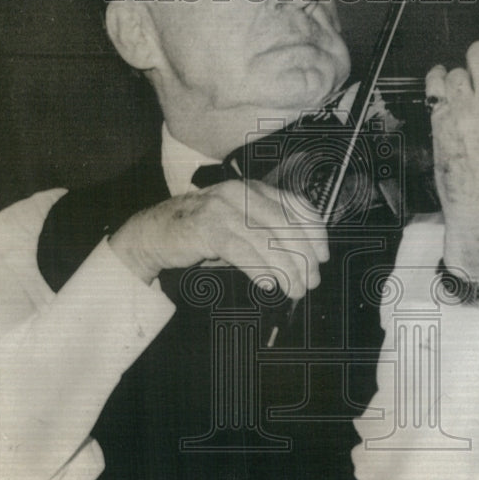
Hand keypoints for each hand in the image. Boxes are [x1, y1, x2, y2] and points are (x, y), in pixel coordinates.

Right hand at [108, 180, 328, 300]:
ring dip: (286, 269)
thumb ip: (268, 229)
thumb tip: (305, 256)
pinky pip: (242, 251)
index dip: (316, 232)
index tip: (323, 256)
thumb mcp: (240, 223)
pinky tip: (269, 285)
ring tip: (294, 290)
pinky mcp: (206, 228)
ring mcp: (223, 208)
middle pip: (287, 225)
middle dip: (304, 256)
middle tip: (311, 281)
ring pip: (267, 241)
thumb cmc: (202, 231)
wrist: (155, 232)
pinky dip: (260, 270)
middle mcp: (241, 193)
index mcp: (254, 189)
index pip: (297, 205)